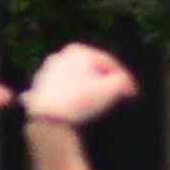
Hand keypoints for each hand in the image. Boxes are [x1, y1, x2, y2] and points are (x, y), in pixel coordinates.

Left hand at [19, 43, 138, 130]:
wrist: (48, 117)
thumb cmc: (80, 100)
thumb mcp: (111, 89)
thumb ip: (123, 81)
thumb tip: (126, 85)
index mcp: (79, 51)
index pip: (109, 63)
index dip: (124, 79)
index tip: (131, 93)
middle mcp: (60, 56)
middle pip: (91, 71)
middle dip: (103, 83)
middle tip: (114, 99)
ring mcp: (46, 72)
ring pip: (75, 81)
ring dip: (86, 90)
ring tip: (93, 106)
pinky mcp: (38, 88)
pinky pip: (61, 92)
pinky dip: (69, 98)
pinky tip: (74, 108)